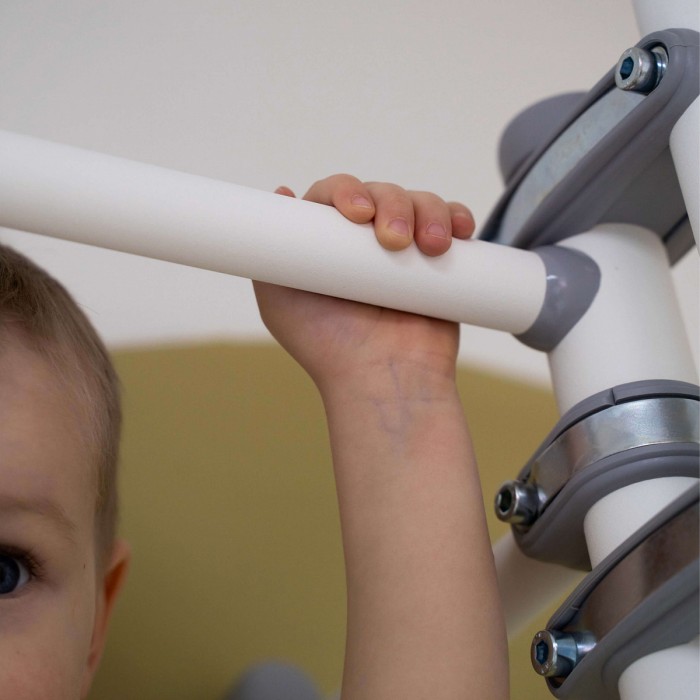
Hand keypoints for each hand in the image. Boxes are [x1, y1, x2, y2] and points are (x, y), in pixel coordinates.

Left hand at [253, 175, 475, 395]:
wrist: (384, 379)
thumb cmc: (328, 347)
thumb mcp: (279, 299)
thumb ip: (271, 251)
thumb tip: (282, 194)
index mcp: (329, 244)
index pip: (336, 195)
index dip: (347, 192)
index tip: (358, 214)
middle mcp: (365, 243)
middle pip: (381, 193)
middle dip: (392, 205)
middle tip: (394, 242)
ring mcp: (405, 251)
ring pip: (419, 203)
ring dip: (427, 212)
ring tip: (433, 247)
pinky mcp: (440, 263)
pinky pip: (453, 223)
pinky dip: (458, 217)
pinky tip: (459, 231)